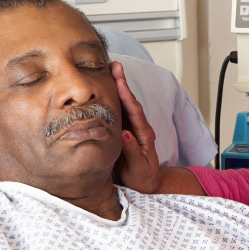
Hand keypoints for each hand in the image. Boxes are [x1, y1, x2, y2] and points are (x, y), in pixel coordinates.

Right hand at [111, 61, 162, 193]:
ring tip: (108, 70)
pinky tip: (103, 88)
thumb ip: (133, 152)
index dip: (127, 96)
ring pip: (123, 104)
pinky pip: (117, 112)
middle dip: (121, 83)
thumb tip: (125, 135)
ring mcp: (131, 127)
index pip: (135, 111)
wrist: (145, 184)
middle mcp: (138, 127)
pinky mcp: (123, 130)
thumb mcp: (138, 168)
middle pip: (129, 102)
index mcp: (144, 134)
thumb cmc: (143, 177)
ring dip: (116, 87)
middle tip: (113, 65)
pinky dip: (111, 99)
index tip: (120, 81)